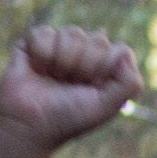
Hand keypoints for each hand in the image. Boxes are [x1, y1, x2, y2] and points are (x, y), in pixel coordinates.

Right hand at [0, 26, 141, 157]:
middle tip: (69, 85)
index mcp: (106, 68)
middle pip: (98, 40)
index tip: (91, 89)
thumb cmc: (67, 119)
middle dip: (83, 66)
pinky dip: (40, 54)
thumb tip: (125, 53)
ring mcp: (60, 46)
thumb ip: (129, 84)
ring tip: (52, 78)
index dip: (105, 69)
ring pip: (72, 33)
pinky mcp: (33, 42)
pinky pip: (44, 32)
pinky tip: (36, 69)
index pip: (119, 51)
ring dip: (61, 61)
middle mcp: (86, 53)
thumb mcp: (105, 107)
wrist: (26, 125)